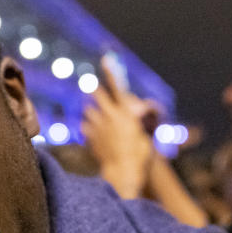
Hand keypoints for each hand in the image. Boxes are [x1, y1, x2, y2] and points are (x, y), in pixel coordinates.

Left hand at [81, 57, 156, 197]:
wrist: (124, 172)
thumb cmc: (140, 155)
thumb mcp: (146, 137)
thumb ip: (140, 123)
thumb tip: (138, 113)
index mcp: (126, 113)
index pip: (118, 87)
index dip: (112, 72)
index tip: (105, 59)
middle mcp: (110, 117)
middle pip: (98, 97)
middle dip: (96, 92)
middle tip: (91, 86)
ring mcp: (98, 128)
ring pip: (89, 112)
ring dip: (91, 111)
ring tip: (94, 113)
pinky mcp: (91, 139)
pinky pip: (85, 128)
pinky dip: (88, 128)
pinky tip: (91, 131)